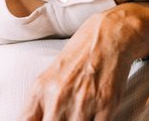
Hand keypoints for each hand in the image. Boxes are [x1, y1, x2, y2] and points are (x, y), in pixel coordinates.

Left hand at [21, 3, 148, 120]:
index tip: (45, 119)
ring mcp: (82, 103)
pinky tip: (94, 116)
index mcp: (41, 90)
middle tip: (64, 116)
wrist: (109, 36)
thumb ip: (38, 106)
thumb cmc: (79, 57)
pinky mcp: (105, 106)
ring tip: (80, 115)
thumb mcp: (49, 77)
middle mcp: (58, 98)